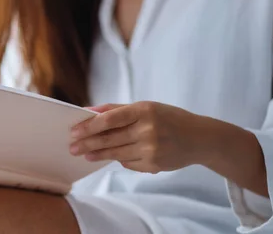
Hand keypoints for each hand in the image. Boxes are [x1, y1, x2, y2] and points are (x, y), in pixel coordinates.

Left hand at [69, 101, 205, 173]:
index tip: (74, 131)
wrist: (200, 138)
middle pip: (110, 138)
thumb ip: (116, 109)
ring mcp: (152, 149)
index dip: (89, 126)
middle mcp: (148, 130)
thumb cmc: (168, 118)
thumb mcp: (145, 107)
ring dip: (97, 155)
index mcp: (144, 110)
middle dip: (88, 143)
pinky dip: (118, 159)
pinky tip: (110, 157)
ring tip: (84, 154)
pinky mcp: (155, 165)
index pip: (110, 119)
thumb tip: (88, 111)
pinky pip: (128, 163)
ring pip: (116, 153)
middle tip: (72, 147)